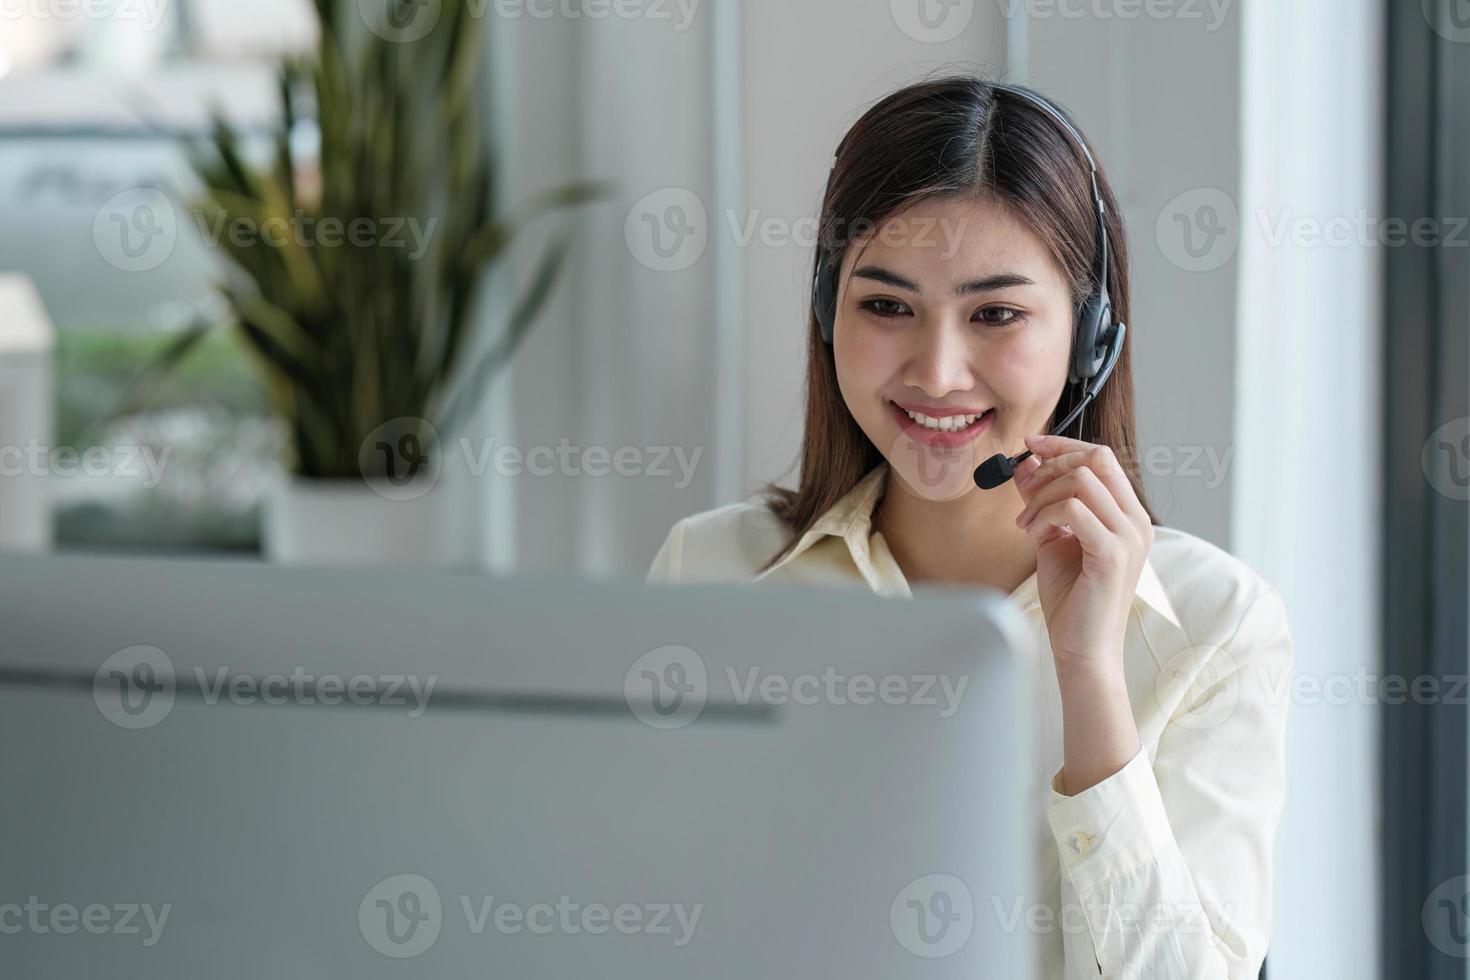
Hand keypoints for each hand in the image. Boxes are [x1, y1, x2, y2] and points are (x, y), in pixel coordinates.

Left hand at [1012, 433, 1154, 678]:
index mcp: (1128, 515)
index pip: (1102, 457)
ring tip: (1026, 524)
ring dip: (1042, 496)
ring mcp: (1129, 537)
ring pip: (1081, 481)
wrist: (1083, 649)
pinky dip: (1044, 515)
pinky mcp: (1112, 554)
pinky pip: (1072, 509)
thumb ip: (1043, 501)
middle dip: (1053, 463)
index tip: (1031, 445)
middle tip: (1025, 488)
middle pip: (1097, 459)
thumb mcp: (1051, 537)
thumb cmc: (1071, 598)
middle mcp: (1137, 522)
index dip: (1064, 445)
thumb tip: (1026, 464)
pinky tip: (1033, 534)